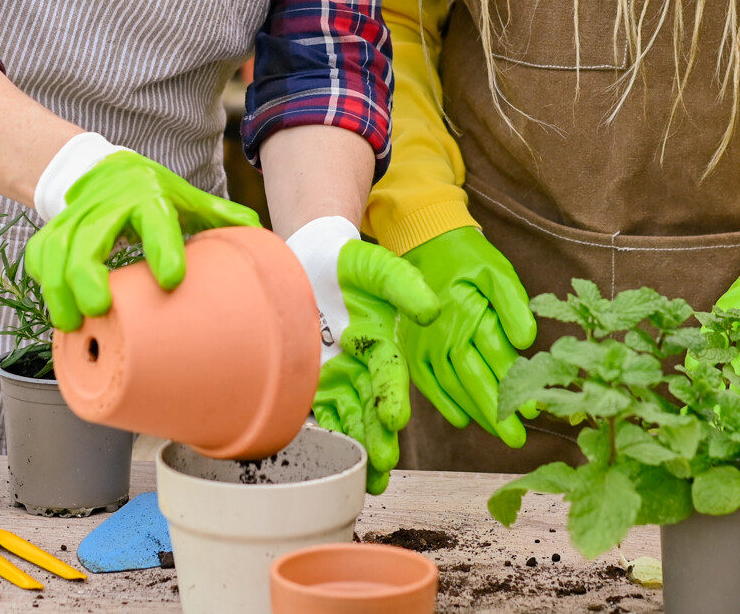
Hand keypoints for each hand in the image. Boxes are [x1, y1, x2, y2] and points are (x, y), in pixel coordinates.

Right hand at [23, 139, 257, 330]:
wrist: (99, 169)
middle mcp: (107, 204)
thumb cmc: (148, 191)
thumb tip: (260, 235)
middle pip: (89, 238)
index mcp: (147, 196)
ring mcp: (75, 217)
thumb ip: (218, 216)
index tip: (170, 280)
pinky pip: (39, 254)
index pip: (155, 218)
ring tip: (71, 323)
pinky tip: (56, 306)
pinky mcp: (52, 229)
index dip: (162, 248)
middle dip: (87, 275)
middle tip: (98, 309)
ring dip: (59, 288)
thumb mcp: (185, 197)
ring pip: (56, 249)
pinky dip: (43, 280)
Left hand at [296, 232, 439, 494]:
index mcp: (382, 345)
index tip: (394, 418)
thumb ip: (404, 286)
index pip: (390, 376)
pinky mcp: (307, 383)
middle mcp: (361, 368)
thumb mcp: (379, 268)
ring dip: (357, 450)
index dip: (393, 396)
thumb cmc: (348, 264)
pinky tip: (319, 462)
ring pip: (348, 421)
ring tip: (367, 479)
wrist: (308, 259)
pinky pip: (313, 414)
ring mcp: (334, 378)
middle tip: (382, 464)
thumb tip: (432, 311)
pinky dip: (318, 437)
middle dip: (379, 439)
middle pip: (372, 409)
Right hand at [399, 227, 537, 447]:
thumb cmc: (467, 259)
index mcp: (464, 315)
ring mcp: (423, 344)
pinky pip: (428, 383)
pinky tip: (464, 419)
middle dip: (496, 413)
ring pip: (451, 387)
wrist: (425, 244)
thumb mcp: (496, 271)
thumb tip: (526, 342)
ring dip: (476, 412)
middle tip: (517, 438)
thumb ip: (513, 305)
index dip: (514, 386)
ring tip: (499, 432)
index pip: (495, 358)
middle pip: (472, 380)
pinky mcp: (413, 349)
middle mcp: (440, 334)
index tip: (534, 410)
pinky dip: (445, 404)